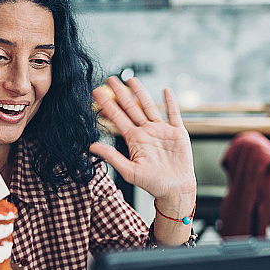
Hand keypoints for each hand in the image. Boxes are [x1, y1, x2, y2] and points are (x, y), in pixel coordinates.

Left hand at [90, 76, 196, 204]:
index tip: (96, 93)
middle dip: (121, 93)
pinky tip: (165, 91)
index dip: (107, 106)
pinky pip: (173, 114)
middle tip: (110, 79)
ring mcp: (161, 131)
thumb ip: (112, 157)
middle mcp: (146, 132)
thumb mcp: (129, 171)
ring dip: (141, 93)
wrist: (175, 189)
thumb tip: (92, 147)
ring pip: (149, 107)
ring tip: (131, 80)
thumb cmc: (152, 184)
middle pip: (131, 108)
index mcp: (134, 140)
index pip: (118, 119)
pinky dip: (170, 102)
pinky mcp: (177, 133)